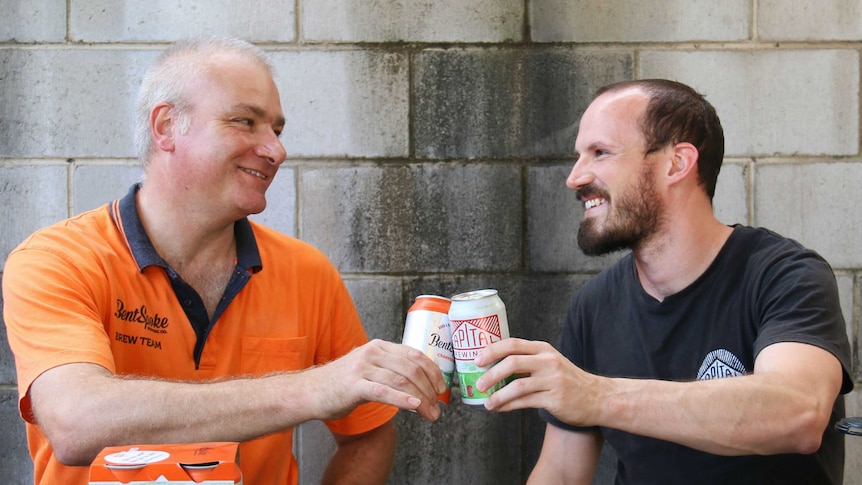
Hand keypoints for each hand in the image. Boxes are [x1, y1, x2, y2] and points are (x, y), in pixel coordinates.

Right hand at [308, 339, 446, 421]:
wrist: (310, 391)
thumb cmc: (341, 383)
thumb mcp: (368, 367)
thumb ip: (390, 370)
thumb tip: (419, 386)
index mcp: (379, 346)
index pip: (414, 354)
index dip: (433, 371)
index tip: (442, 388)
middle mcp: (372, 352)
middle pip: (412, 369)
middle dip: (429, 390)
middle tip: (437, 408)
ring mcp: (362, 367)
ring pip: (401, 381)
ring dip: (421, 399)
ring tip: (430, 414)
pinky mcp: (354, 385)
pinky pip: (383, 391)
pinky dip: (402, 399)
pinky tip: (414, 406)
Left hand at [473, 338, 602, 424]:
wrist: (597, 397)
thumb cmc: (568, 380)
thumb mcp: (550, 363)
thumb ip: (527, 362)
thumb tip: (494, 368)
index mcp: (543, 349)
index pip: (513, 344)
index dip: (492, 350)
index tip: (477, 360)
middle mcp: (548, 361)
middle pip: (512, 362)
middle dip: (491, 374)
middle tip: (479, 384)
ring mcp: (552, 380)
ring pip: (517, 385)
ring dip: (498, 395)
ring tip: (487, 403)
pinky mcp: (555, 399)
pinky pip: (525, 402)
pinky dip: (508, 405)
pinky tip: (500, 408)